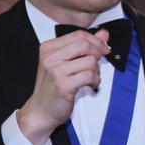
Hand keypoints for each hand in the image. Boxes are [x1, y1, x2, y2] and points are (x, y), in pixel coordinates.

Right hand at [17, 29, 109, 144]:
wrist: (41, 110)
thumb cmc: (53, 87)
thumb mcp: (66, 63)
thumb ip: (84, 47)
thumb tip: (103, 34)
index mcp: (49, 48)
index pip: (78, 35)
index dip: (96, 40)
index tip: (103, 49)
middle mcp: (50, 57)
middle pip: (85, 44)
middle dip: (98, 53)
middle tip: (97, 64)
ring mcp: (55, 71)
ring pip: (90, 61)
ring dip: (96, 71)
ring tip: (90, 78)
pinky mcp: (63, 85)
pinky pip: (89, 75)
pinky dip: (95, 81)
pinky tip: (90, 85)